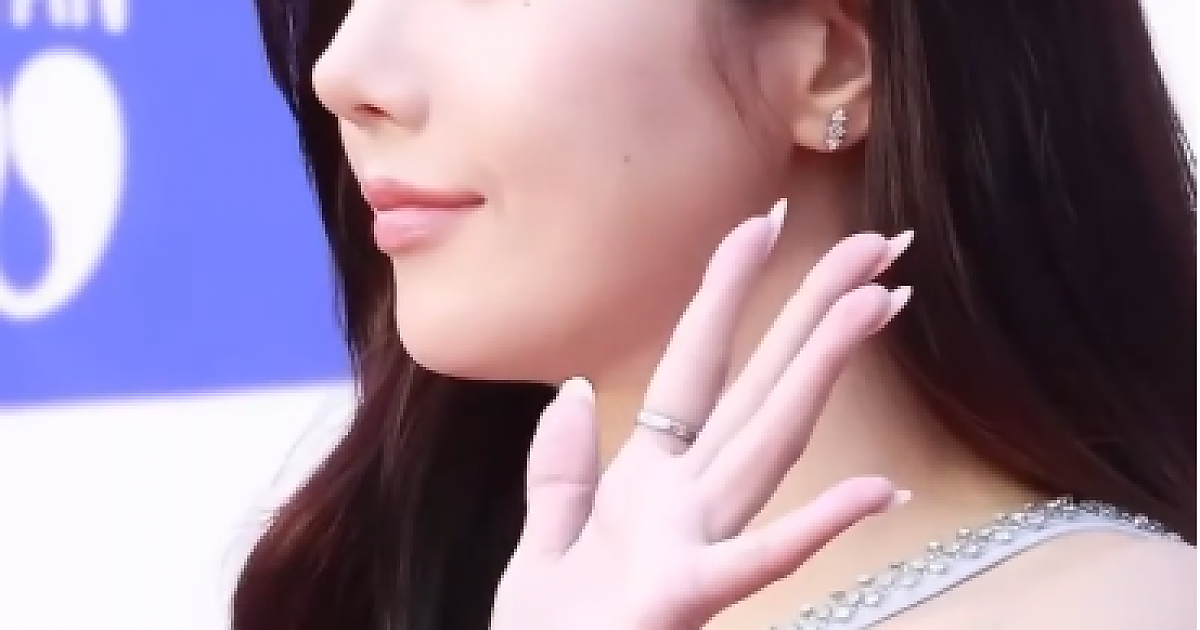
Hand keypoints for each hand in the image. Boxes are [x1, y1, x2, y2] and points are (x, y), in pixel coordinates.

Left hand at [491, 203, 913, 629]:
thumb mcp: (542, 546)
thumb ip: (561, 471)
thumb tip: (574, 392)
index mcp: (648, 482)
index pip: (695, 365)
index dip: (724, 291)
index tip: (759, 222)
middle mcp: (685, 502)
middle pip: (757, 388)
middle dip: (812, 313)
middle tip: (878, 243)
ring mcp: (693, 545)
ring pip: (768, 445)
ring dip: (821, 376)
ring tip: (878, 305)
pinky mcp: (682, 599)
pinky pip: (756, 558)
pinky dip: (816, 527)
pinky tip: (877, 491)